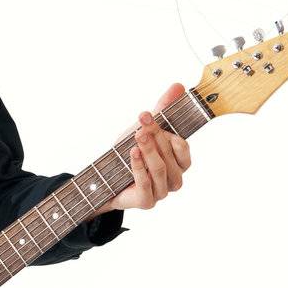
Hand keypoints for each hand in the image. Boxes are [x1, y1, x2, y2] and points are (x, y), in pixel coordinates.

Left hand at [96, 82, 191, 212]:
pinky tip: (132, 153)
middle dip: (156, 137)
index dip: (170, 132)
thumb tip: (178, 86)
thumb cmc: (129, 154)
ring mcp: (161, 192)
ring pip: (160, 170)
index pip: (182, 148)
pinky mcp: (146, 201)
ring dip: (148, 150)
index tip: (150, 116)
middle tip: (142, 122)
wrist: (104, 180)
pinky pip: (145, 183)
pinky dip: (138, 167)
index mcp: (179, 163)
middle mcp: (174, 179)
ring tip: (137, 136)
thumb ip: (162, 109)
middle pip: (170, 157)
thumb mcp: (145, 128)